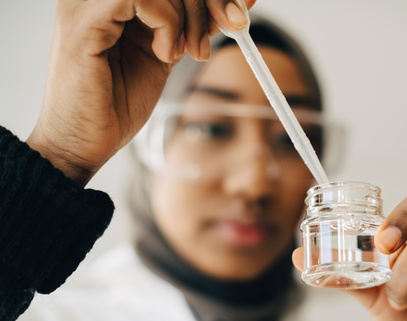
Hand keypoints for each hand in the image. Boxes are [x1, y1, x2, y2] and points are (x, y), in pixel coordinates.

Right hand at [26, 0, 254, 185]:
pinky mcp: (83, 21)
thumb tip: (235, 5)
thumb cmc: (116, 103)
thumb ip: (189, 24)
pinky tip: (165, 53)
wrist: (84, 143)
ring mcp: (86, 1)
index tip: (245, 4)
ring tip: (186, 51)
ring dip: (190, 14)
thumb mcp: (166, 53)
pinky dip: (168, 23)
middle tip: (233, 24)